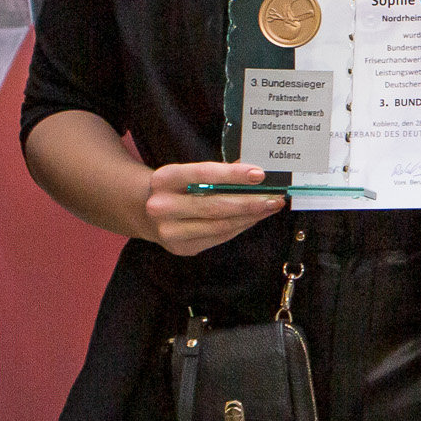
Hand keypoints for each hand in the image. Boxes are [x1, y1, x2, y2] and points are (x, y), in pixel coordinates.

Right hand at [141, 161, 284, 256]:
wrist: (145, 212)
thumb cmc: (177, 188)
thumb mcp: (189, 173)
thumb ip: (219, 173)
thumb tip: (255, 174)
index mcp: (165, 179)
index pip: (204, 174)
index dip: (233, 175)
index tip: (259, 174)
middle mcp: (162, 206)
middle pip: (215, 205)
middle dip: (250, 202)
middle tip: (275, 197)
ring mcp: (170, 231)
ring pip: (220, 225)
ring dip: (250, 216)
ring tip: (270, 206)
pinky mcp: (181, 248)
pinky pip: (219, 237)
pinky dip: (240, 226)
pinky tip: (254, 218)